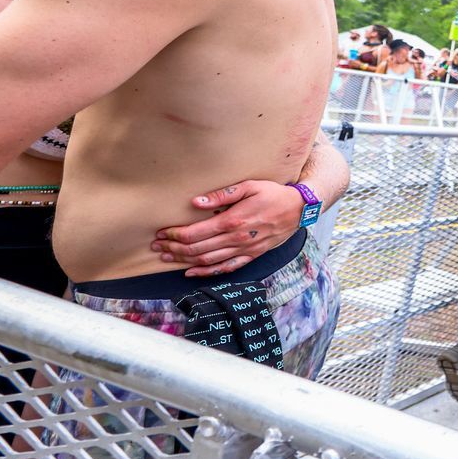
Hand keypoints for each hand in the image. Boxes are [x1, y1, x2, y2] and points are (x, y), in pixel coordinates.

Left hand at [152, 181, 306, 276]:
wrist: (300, 209)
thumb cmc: (274, 193)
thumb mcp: (249, 186)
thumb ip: (222, 195)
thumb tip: (197, 202)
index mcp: (233, 221)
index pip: (196, 233)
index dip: (175, 235)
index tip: (161, 233)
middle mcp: (236, 239)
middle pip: (198, 249)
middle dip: (174, 249)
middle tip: (157, 247)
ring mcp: (244, 250)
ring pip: (208, 260)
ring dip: (185, 261)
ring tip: (168, 258)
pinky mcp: (252, 256)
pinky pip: (226, 268)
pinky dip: (207, 273)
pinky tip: (191, 272)